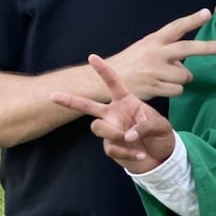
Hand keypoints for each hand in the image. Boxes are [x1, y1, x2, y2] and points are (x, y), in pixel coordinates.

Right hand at [52, 54, 175, 173]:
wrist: (162, 157)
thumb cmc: (161, 134)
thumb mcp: (160, 125)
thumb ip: (144, 126)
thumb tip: (127, 135)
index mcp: (126, 101)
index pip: (113, 83)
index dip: (103, 70)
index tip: (92, 57)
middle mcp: (114, 113)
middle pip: (88, 105)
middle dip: (70, 100)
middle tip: (54, 95)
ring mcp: (111, 130)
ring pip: (97, 127)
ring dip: (114, 133)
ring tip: (130, 139)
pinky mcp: (111, 147)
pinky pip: (111, 147)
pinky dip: (127, 153)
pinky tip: (140, 155)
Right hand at [104, 9, 215, 99]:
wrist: (105, 80)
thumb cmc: (129, 63)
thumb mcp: (144, 48)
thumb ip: (165, 50)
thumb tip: (185, 60)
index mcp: (154, 40)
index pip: (176, 27)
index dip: (192, 20)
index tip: (207, 13)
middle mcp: (156, 53)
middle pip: (187, 49)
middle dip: (207, 48)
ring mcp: (156, 71)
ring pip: (184, 75)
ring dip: (181, 79)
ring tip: (166, 77)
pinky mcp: (154, 88)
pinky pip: (177, 91)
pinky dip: (174, 90)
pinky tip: (161, 87)